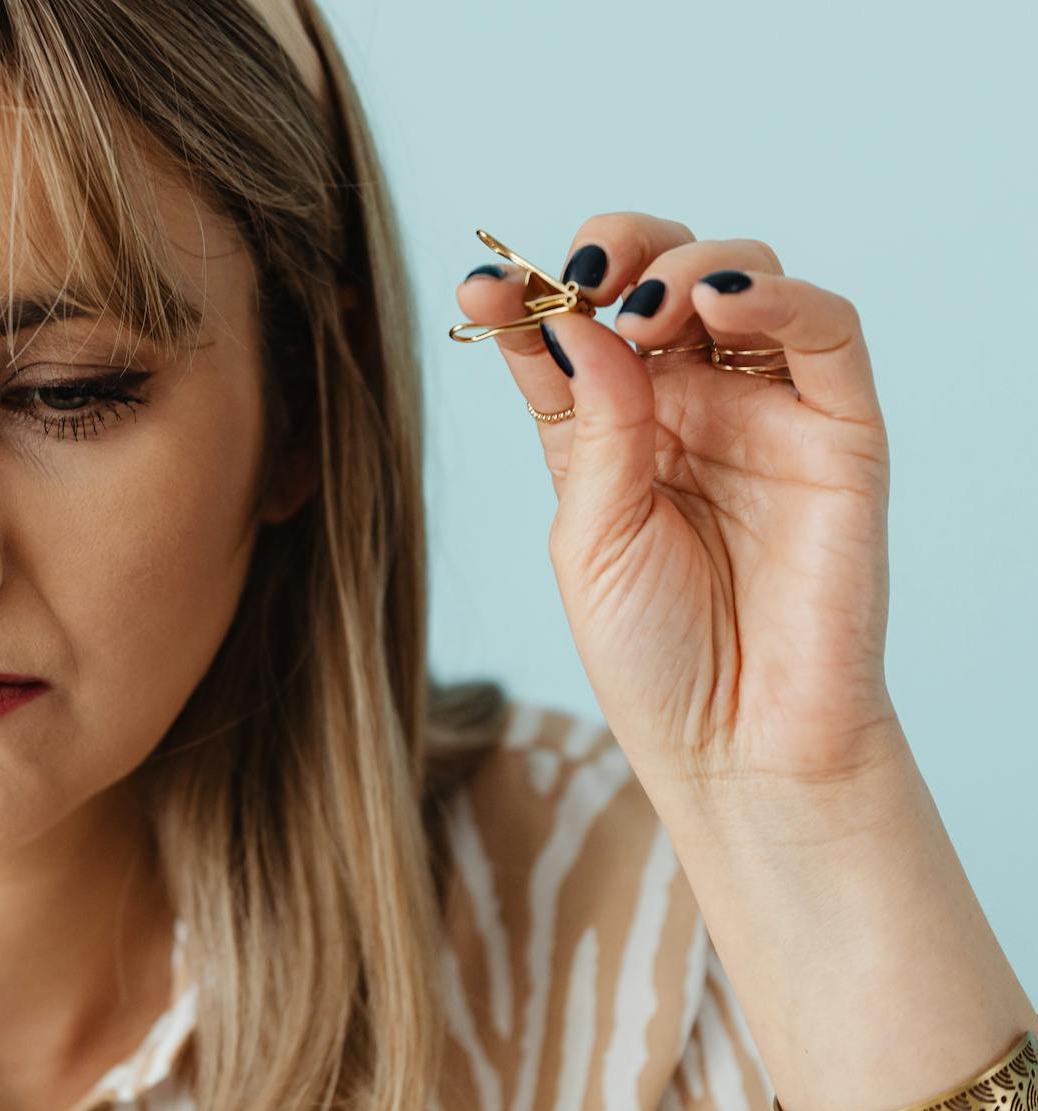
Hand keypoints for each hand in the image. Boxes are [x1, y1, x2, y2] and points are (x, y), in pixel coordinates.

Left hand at [455, 213, 900, 797]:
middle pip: (660, 274)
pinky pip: (826, 330)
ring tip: (647, 316)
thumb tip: (577, 321)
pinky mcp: (840, 429)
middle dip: (617, 250)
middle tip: (583, 278)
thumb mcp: (590, 537)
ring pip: (742, 277)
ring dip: (688, 267)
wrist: (739, 747)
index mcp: (610, 426)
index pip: (570, 327)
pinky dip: (777, 295)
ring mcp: (764, 410)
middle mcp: (688, 404)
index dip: (525, 294)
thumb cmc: (654, 656)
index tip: (481, 287)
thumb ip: (593, 427)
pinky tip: (719, 305)